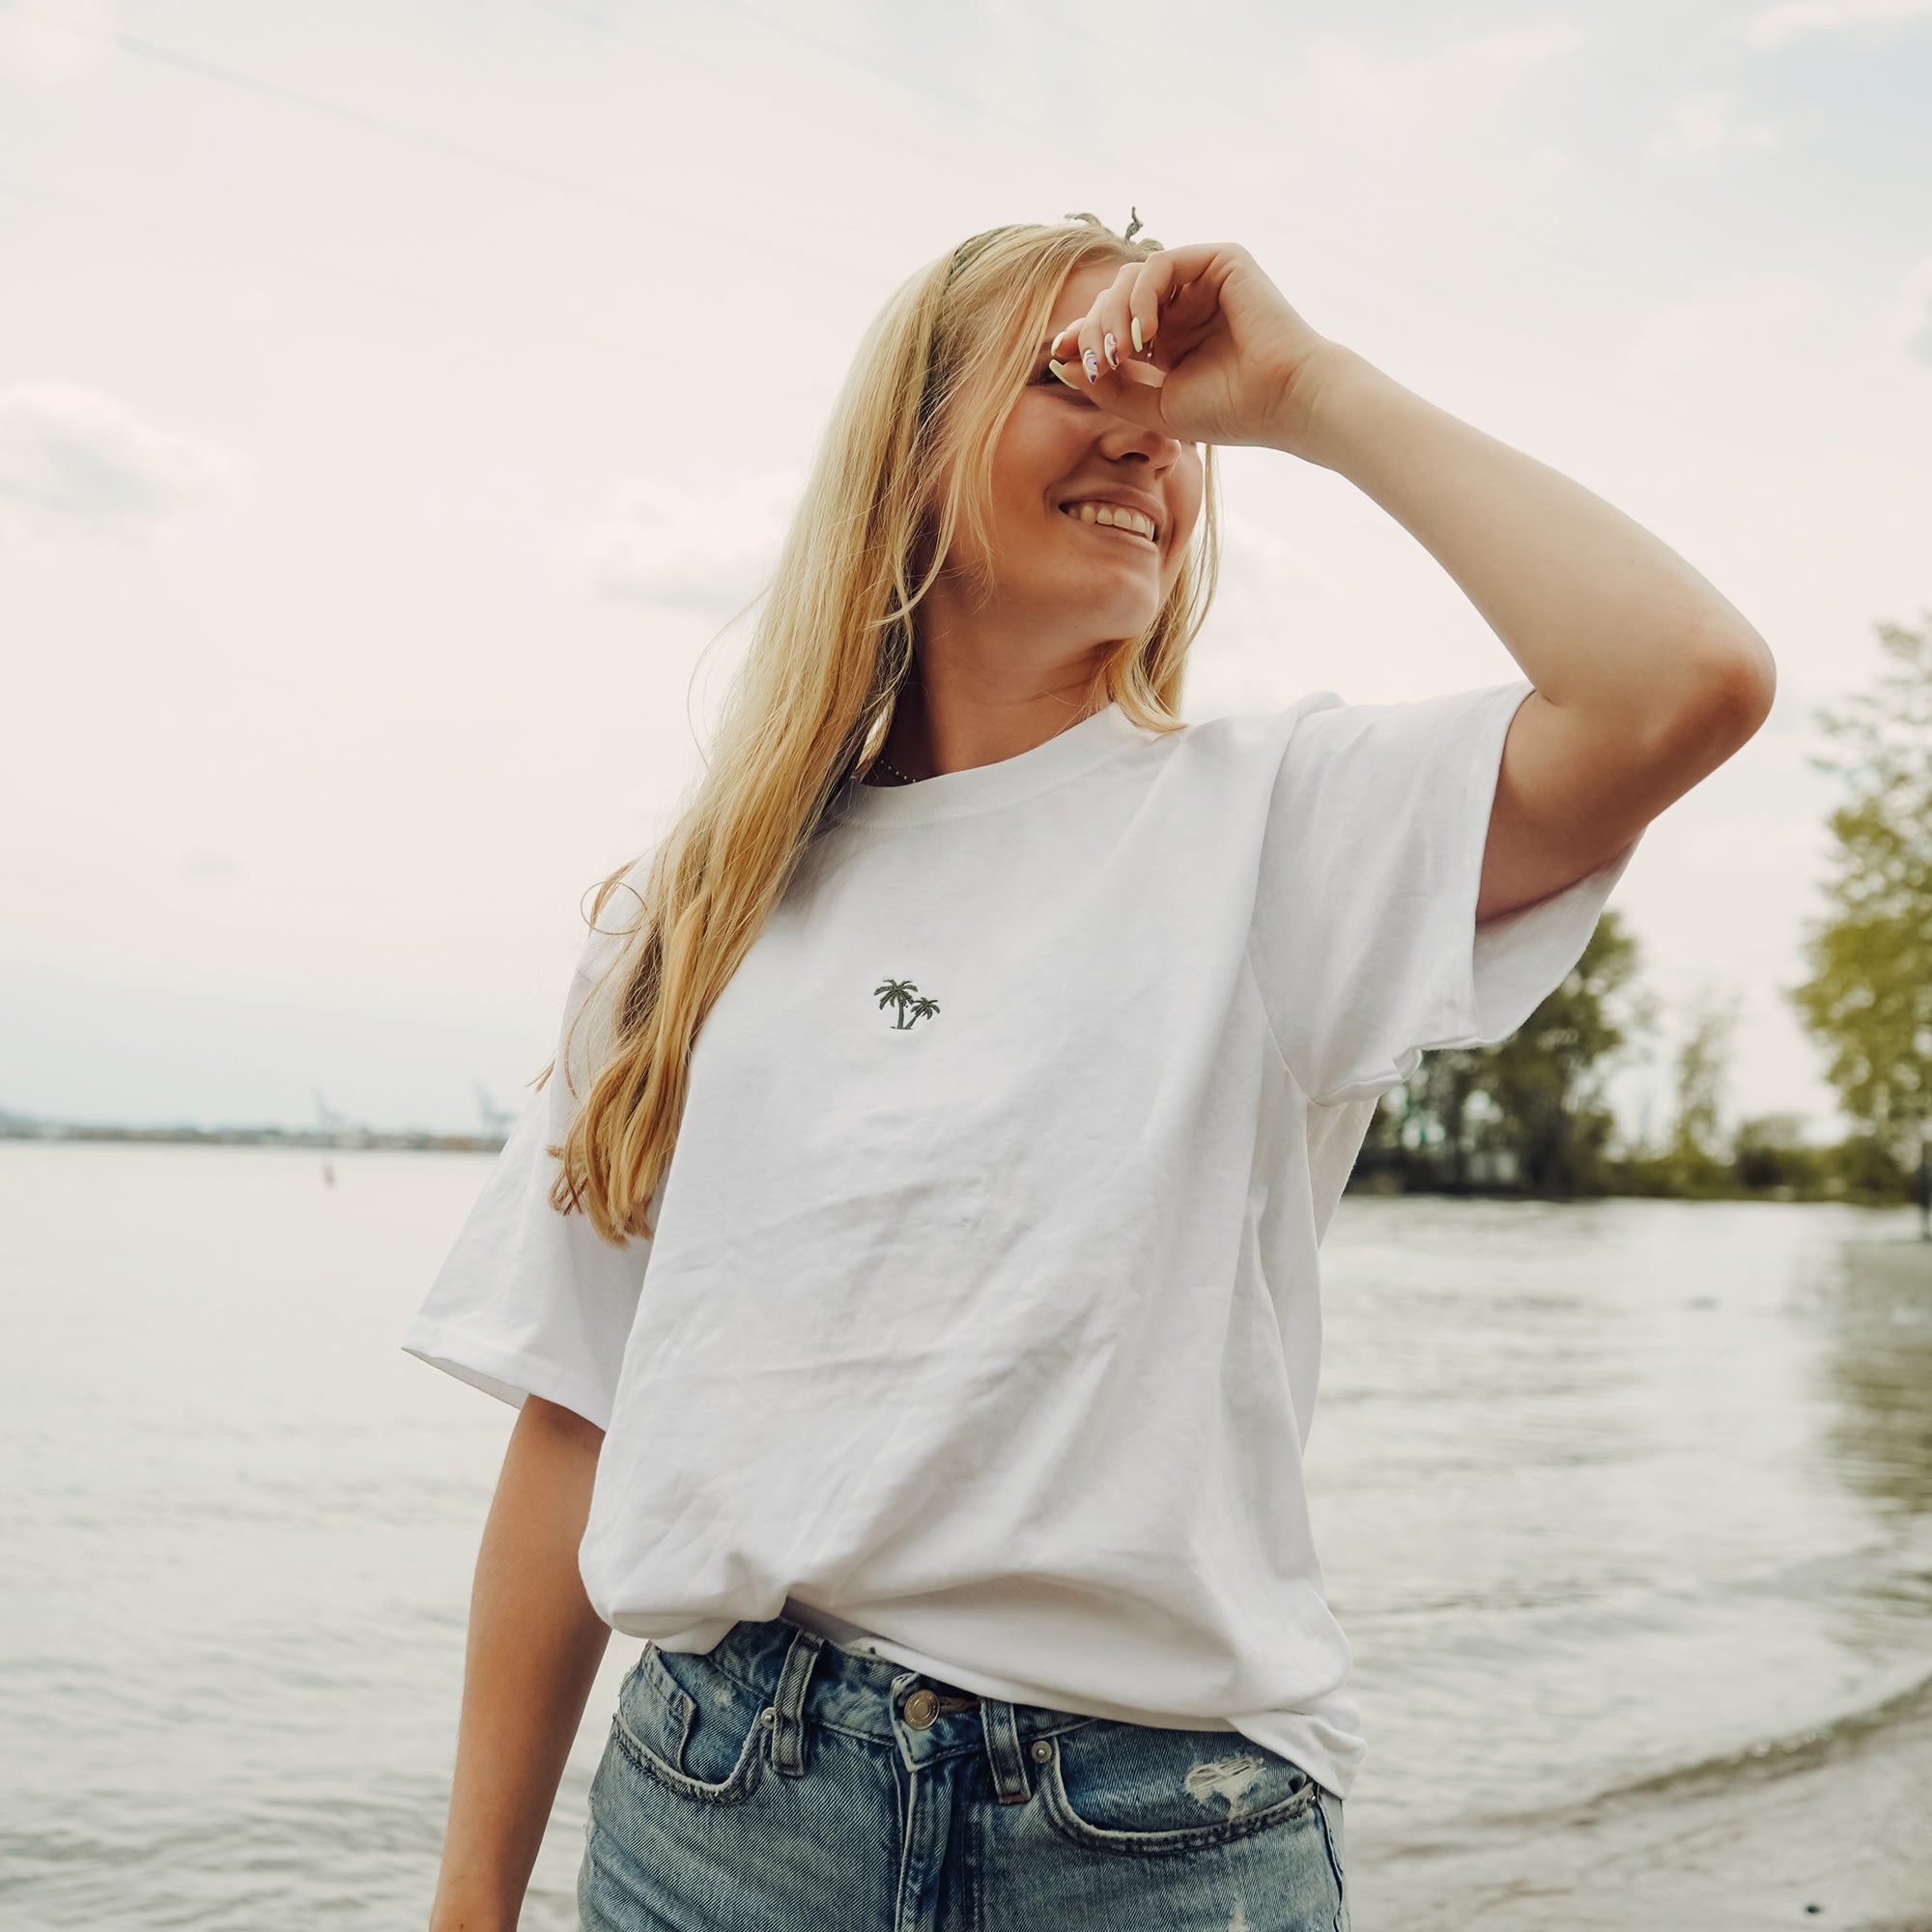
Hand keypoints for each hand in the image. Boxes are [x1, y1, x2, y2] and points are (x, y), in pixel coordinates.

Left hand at [1051, 242, 1341, 456]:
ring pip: (1130, 278)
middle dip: (1095, 329)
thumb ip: (1109, 387)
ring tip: (1121, 354)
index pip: (1111, 323)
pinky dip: (1141, 297)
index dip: (1082, 336)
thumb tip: (1061, 362)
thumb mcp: (1154, 406)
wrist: (1284, 401)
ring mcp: (1200, 281)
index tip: (1059, 356)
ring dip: (1114, 315)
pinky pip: (1160, 264)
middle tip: (1099, 364)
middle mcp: (1182, 306)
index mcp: (1168, 339)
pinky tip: (1143, 334)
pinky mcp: (1219, 260)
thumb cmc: (1229, 411)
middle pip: (1114, 297)